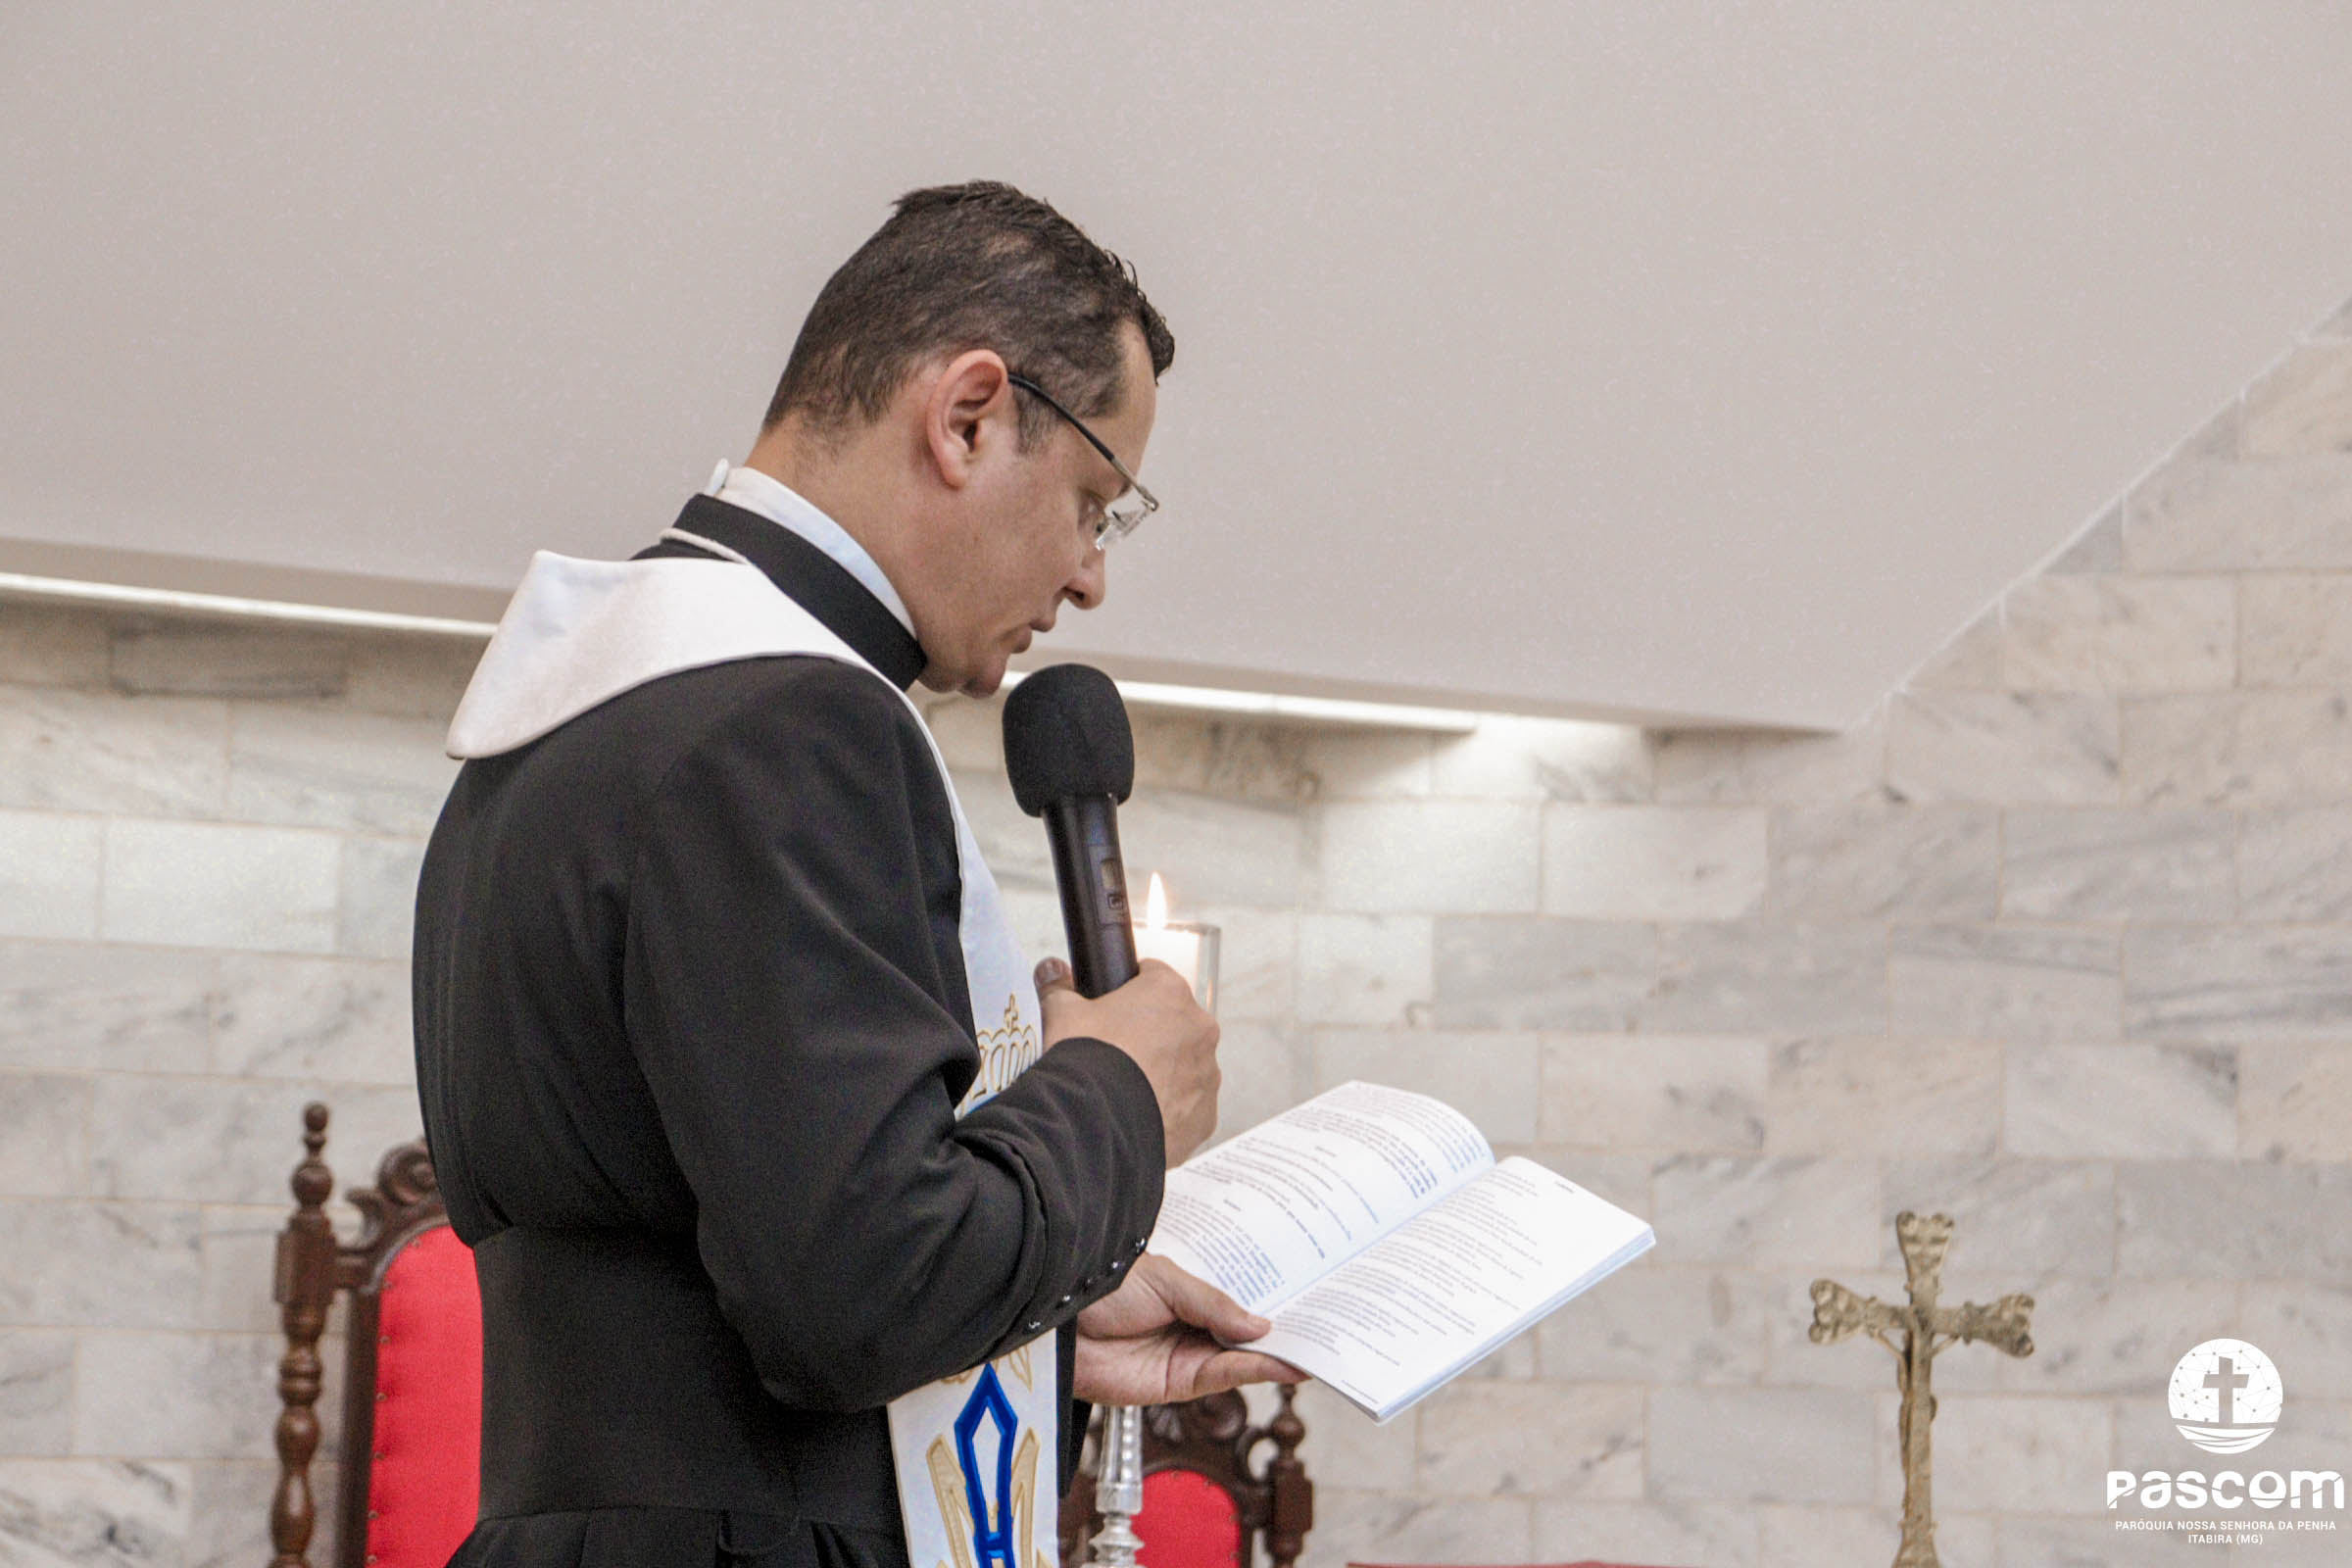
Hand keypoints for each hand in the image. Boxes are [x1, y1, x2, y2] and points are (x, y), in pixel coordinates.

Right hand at [1036, 957, 1219, 1163]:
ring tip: (1124, 1090)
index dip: (1129, 989)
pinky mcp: (1204, 1117)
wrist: (1093, 1124)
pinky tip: (1137, 1117)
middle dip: (1150, 1035)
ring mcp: (1207, 1075)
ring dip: (1163, 1074)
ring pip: (1185, 1067)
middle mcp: (1199, 1029)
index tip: (1111, 1008)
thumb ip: (1058, 988)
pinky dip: (1168, 1111)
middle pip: (1174, 1024)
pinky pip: (1188, 1109)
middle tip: (1114, 1053)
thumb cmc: (1084, 1060)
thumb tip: (1051, 971)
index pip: (1153, 976)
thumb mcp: (1061, 1015)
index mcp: (1170, 993)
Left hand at [1072, 1254, 1302, 1404]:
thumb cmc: (1103, 1286)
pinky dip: (1254, 1372)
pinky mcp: (1176, 1384)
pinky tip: (1282, 1364)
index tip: (1309, 1303)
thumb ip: (1215, 1306)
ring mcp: (1185, 1355)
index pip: (1238, 1302)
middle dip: (1282, 1332)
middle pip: (1245, 1334)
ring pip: (1241, 1358)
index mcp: (1188, 1293)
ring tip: (1316, 1348)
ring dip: (1276, 1356)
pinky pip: (1223, 1377)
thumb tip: (1262, 1326)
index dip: (1272, 1305)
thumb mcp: (1168, 1282)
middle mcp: (1190, 1325)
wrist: (1059, 1318)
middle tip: (1325, 1328)